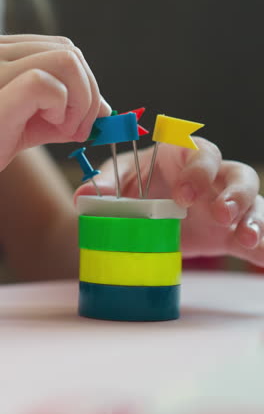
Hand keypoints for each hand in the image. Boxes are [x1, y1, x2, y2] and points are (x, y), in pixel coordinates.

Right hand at [0, 34, 110, 170]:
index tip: (83, 118)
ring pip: (67, 60)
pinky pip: (45, 84)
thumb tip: (107, 110)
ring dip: (80, 102)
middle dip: (89, 95)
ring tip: (63, 128)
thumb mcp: (34, 124)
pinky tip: (51, 126)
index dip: (86, 83)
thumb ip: (68, 112)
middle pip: (71, 52)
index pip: (63, 48)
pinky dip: (63, 108)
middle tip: (78, 129)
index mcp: (6, 54)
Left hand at [75, 138, 263, 267]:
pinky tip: (262, 260)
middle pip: (238, 175)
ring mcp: (226, 205)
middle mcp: (213, 177)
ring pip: (254, 204)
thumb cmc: (136, 184)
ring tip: (247, 239)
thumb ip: (105, 184)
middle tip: (222, 214)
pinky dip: (261, 248)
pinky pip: (255, 236)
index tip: (183, 195)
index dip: (198, 171)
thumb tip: (84, 197)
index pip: (201, 153)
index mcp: (185, 156)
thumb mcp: (120, 180)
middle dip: (235, 193)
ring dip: (254, 220)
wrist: (146, 211)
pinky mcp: (230, 232)